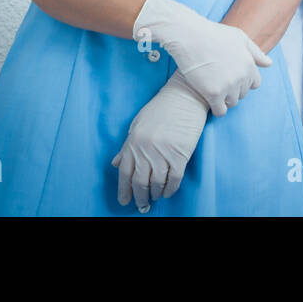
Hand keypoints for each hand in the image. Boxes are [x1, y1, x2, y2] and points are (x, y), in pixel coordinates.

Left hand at [111, 70, 208, 212]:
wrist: (185, 96)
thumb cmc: (161, 108)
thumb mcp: (138, 124)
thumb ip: (127, 146)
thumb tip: (116, 164)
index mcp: (133, 142)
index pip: (125, 173)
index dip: (124, 190)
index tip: (125, 201)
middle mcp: (146, 150)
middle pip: (140, 182)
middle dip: (140, 197)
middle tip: (142, 205)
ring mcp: (163, 153)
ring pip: (156, 183)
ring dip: (155, 194)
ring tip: (155, 198)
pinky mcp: (180, 154)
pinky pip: (174, 178)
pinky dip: (170, 189)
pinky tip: (168, 192)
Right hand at [131, 0, 272, 115]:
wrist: (190, 36)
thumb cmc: (213, 34)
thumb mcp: (239, 38)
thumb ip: (255, 52)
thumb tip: (269, 64)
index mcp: (249, 65)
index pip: (254, 83)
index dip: (243, 81)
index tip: (231, 76)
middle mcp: (242, 77)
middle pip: (242, 94)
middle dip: (233, 89)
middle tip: (218, 80)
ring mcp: (228, 86)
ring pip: (232, 103)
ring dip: (224, 99)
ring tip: (213, 88)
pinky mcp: (213, 93)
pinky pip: (220, 111)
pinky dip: (216, 109)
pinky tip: (209, 99)